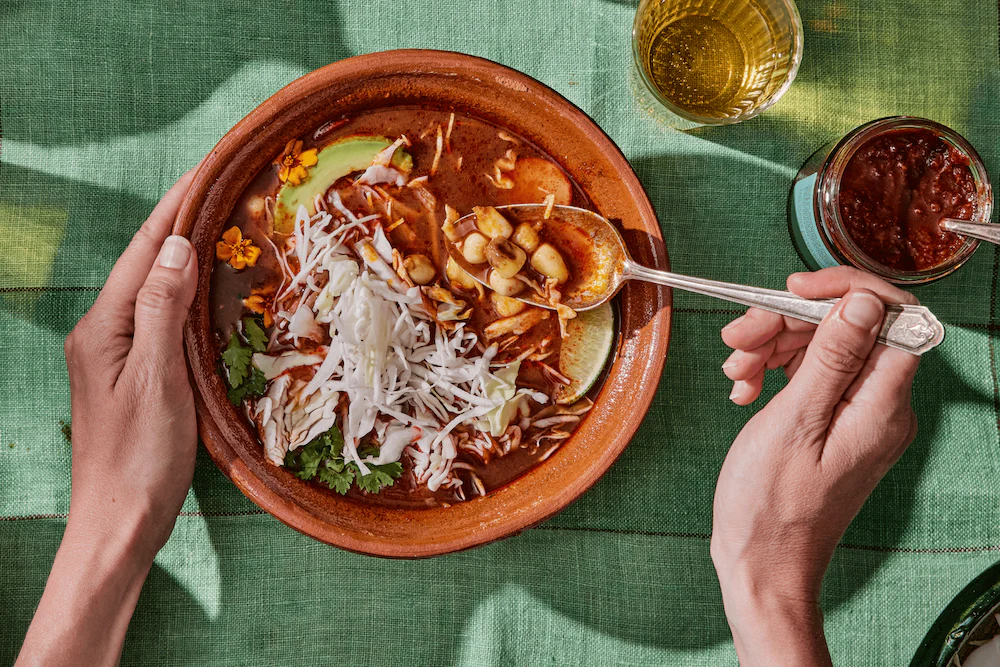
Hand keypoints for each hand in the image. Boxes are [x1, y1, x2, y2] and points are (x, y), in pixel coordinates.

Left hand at [17, 170, 198, 666]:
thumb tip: (178, 245)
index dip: (177, 206)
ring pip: (156, 288)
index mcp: (104, 328)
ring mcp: (117, 354)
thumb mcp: (156, 381)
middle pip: (148, 262)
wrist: (119, 524)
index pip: (146, 250)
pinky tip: (211, 288)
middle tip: (225, 185)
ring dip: (187, 252)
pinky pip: (163, 317)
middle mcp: (104, 332)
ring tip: (223, 222)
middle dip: (183, 219)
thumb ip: (163, 311)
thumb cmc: (139, 460)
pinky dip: (189, 292)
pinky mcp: (135, 374)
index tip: (209, 168)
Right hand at [711, 267, 920, 665]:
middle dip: (788, 322)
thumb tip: (862, 303)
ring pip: (820, 348)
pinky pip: (807, 376)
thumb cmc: (772, 509)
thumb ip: (832, 359)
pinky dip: (772, 371)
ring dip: (771, 347)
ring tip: (735, 371)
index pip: (889, 318)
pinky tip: (744, 389)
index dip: (843, 292)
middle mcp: (878, 406)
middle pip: (845, 329)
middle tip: (739, 336)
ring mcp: (854, 415)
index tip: (794, 289)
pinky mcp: (830, 423)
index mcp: (882, 406)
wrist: (761, 564)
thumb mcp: (794, 423)